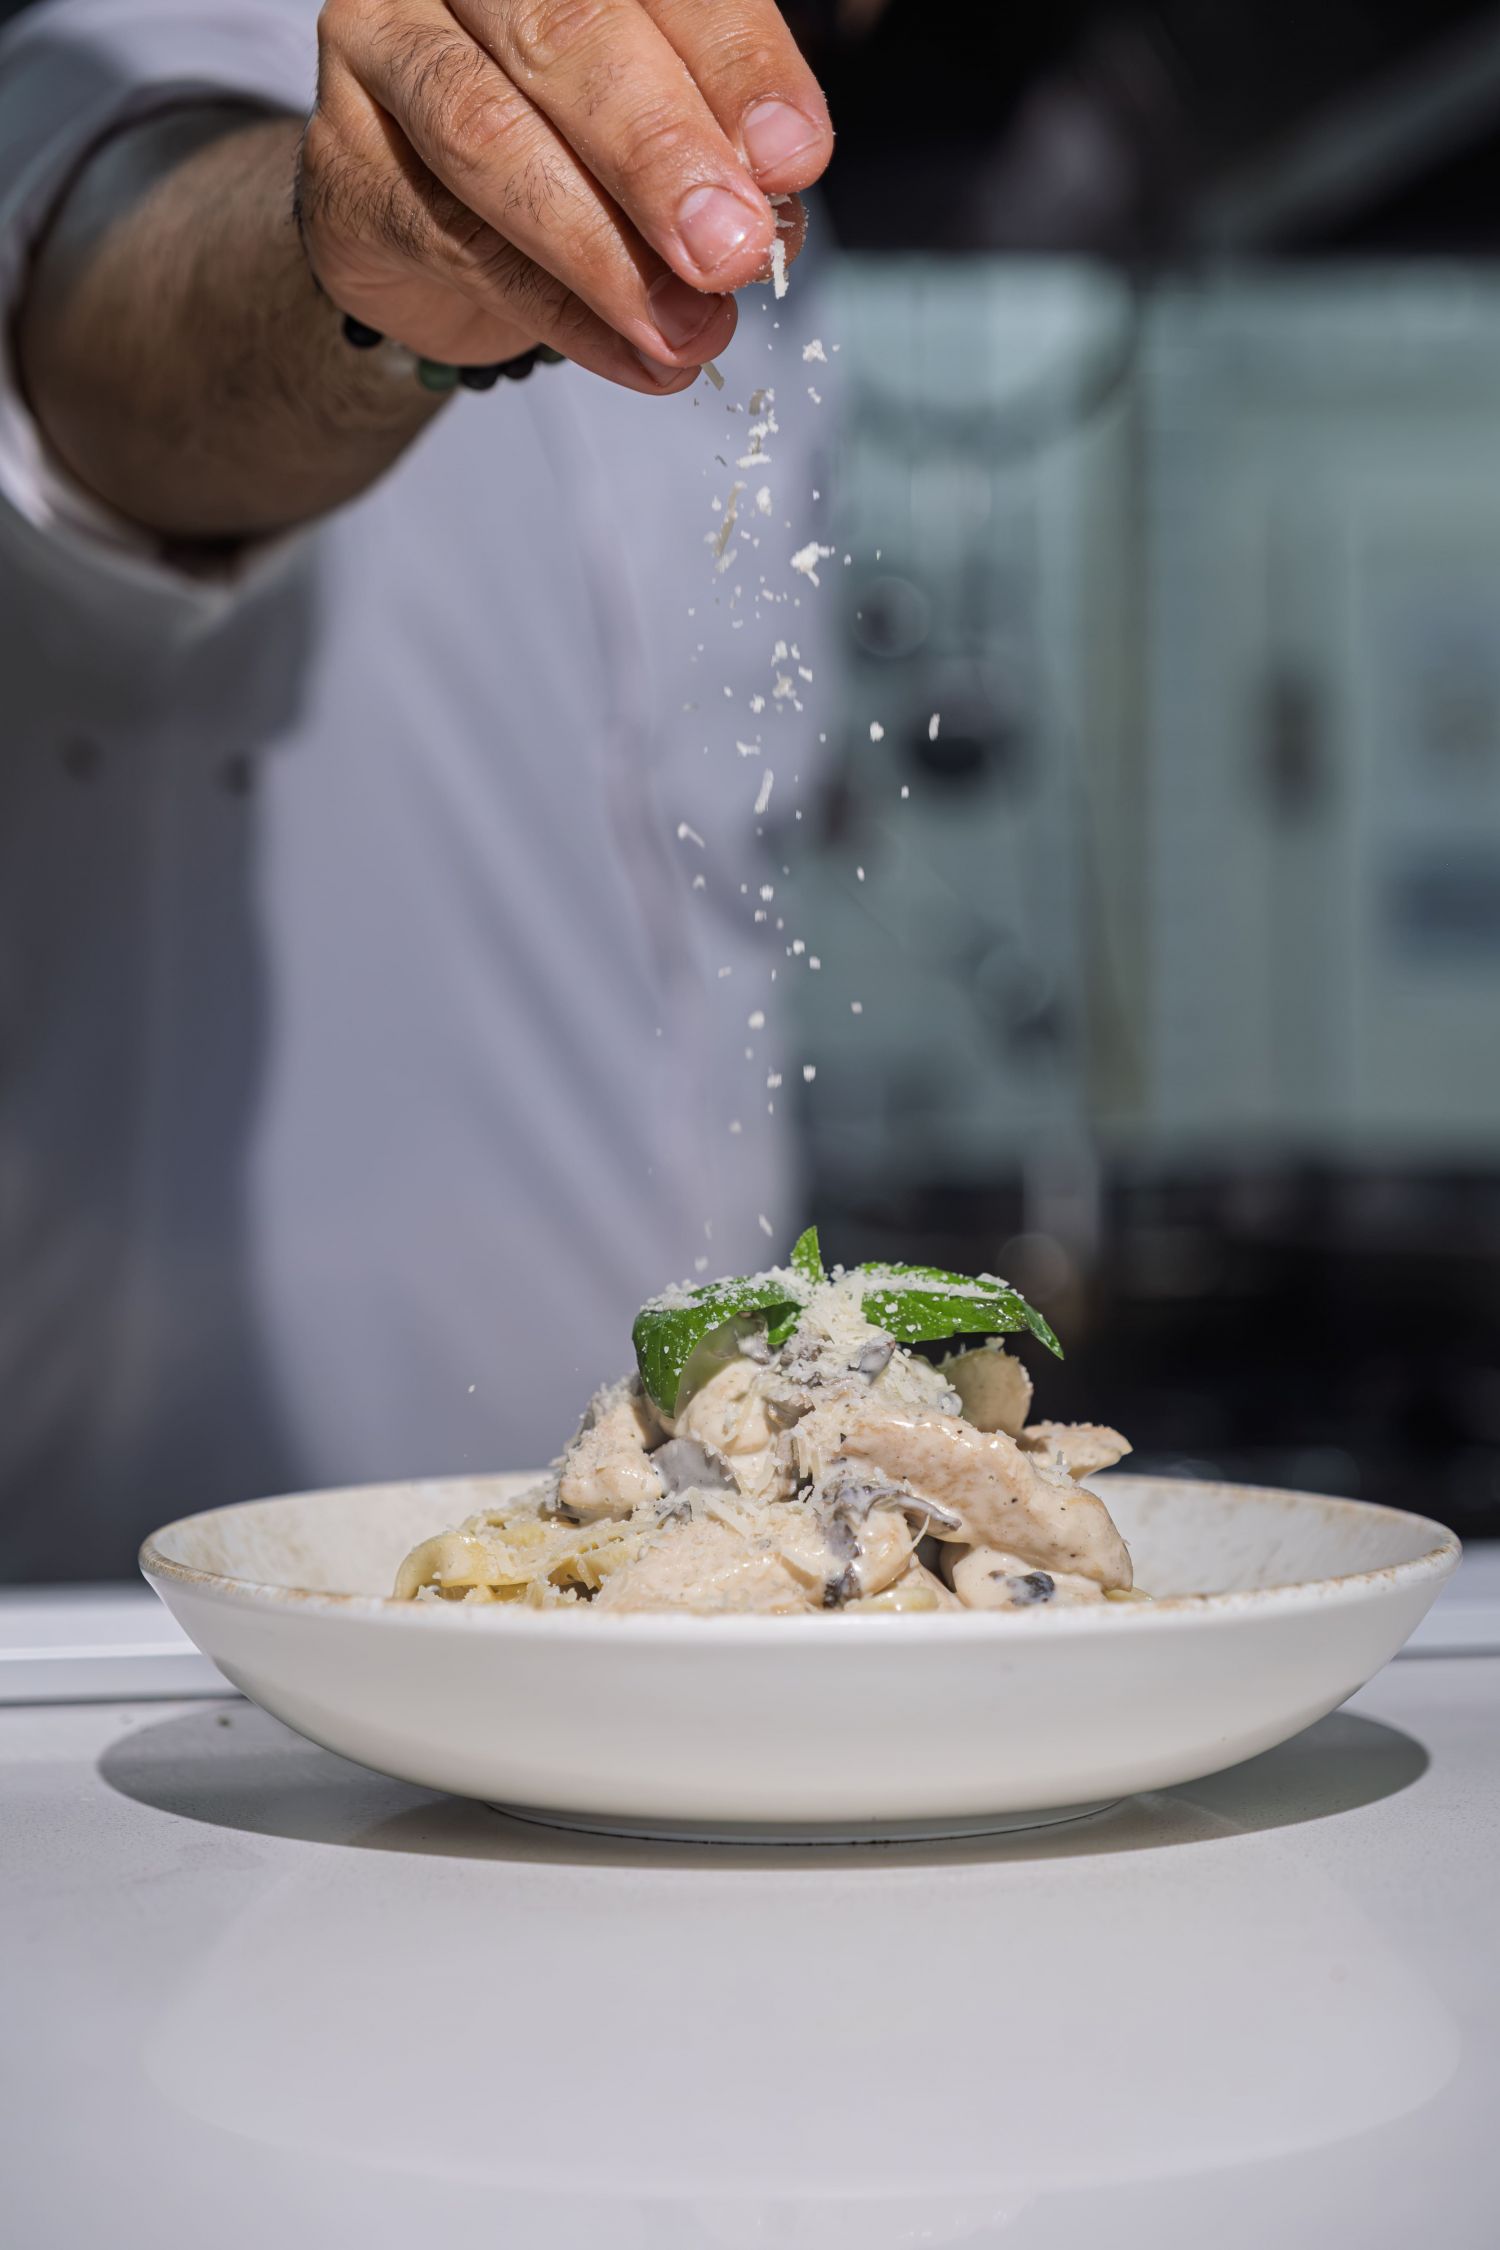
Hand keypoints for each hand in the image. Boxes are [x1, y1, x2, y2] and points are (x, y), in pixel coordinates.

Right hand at [298, 0, 832, 391]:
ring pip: (489, 137)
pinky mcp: (344, 157)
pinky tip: (639, 359)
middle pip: (565, 33)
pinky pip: (458, 241)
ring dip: (605, 252)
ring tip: (690, 330)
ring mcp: (384, 43)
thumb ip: (718, 150)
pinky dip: (563, 314)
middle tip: (733, 252)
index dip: (735, 62)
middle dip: (663, 154)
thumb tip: (774, 217)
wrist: (420, 217)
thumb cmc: (563, 146)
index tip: (795, 158)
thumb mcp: (662, 132)